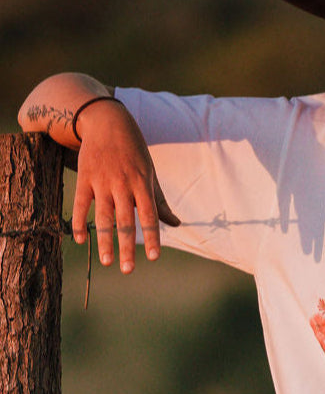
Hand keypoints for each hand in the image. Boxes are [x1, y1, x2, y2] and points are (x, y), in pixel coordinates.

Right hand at [71, 99, 179, 272]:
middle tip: (128, 270)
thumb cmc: (134, 152)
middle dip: (126, 247)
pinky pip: (80, 204)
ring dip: (104, 241)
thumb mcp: (150, 173)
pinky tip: (80, 240)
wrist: (107, 122)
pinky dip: (79, 222)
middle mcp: (123, 185)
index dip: (152, 237)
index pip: (149, 216)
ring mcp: (102, 182)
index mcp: (143, 184)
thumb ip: (159, 202)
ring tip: (105, 262)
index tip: (154, 257)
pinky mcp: (84, 178)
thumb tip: (175, 225)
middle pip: (125, 221)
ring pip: (103, 216)